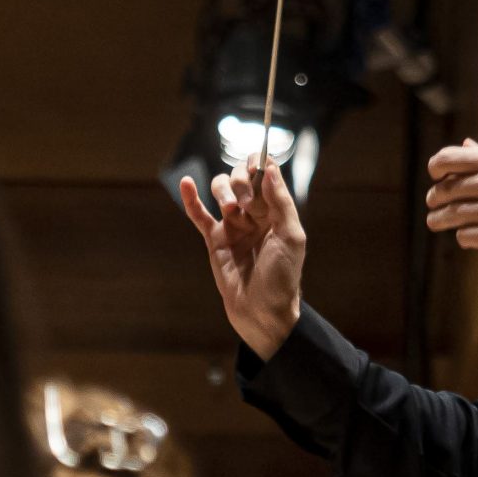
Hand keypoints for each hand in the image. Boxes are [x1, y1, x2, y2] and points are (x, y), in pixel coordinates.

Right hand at [178, 157, 305, 360]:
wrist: (263, 311)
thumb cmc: (283, 277)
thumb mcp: (291, 236)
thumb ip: (281, 201)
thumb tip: (269, 168)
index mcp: (276, 211)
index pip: (265, 174)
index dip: (259, 165)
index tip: (255, 165)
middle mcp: (254, 214)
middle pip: (241, 178)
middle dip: (242, 182)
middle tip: (247, 202)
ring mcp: (233, 226)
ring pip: (221, 190)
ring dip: (224, 191)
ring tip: (232, 210)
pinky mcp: (214, 240)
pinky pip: (200, 215)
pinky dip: (191, 199)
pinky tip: (186, 183)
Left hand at [424, 139, 477, 263]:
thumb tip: (465, 145)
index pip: (449, 159)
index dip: (436, 168)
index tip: (435, 176)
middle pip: (445, 190)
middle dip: (435, 198)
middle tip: (434, 203)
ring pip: (451, 216)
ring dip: (439, 220)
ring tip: (436, 222)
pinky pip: (465, 236)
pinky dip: (463, 236)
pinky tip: (468, 234)